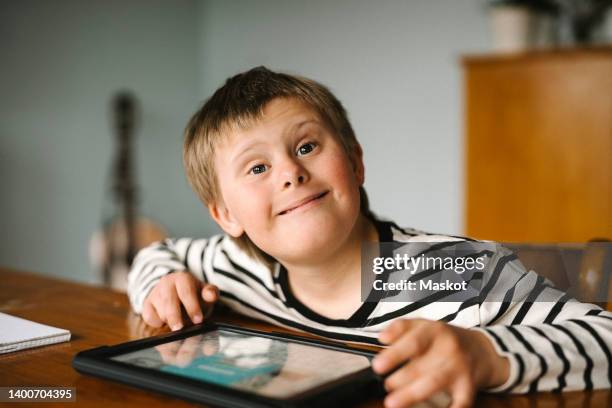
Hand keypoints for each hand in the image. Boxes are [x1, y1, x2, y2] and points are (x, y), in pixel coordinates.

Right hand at [141, 271, 217, 330]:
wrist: (175, 291)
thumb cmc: (194, 295)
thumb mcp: (204, 292)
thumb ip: (210, 293)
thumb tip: (211, 295)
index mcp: (182, 278)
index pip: (186, 292)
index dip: (192, 307)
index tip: (198, 320)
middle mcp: (166, 283)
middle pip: (169, 301)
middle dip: (175, 317)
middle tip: (180, 329)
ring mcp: (155, 293)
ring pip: (159, 310)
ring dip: (169, 320)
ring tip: (178, 325)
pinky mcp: (147, 304)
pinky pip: (149, 317)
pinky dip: (157, 323)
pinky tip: (165, 322)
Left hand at [371, 319, 509, 407]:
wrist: (483, 350)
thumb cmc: (446, 339)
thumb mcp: (425, 325)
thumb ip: (401, 328)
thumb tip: (382, 338)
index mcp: (435, 331)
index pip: (413, 341)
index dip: (394, 354)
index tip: (378, 365)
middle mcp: (448, 349)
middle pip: (422, 365)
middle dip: (400, 379)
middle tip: (386, 385)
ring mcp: (459, 369)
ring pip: (435, 383)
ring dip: (412, 394)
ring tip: (393, 402)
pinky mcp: (469, 388)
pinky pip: (459, 403)